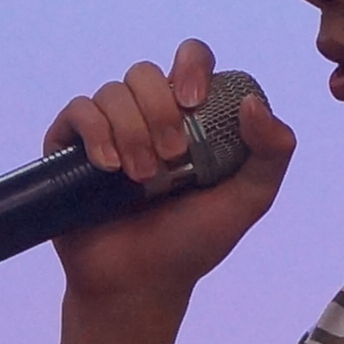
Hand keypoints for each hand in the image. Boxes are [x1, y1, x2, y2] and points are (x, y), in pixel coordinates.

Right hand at [52, 38, 295, 315]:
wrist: (138, 283)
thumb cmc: (192, 243)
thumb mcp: (249, 200)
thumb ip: (272, 153)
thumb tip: (254, 103)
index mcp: (189, 116)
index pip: (190, 59)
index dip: (191, 67)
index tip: (193, 102)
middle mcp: (146, 114)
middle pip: (146, 72)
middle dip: (159, 112)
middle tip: (171, 158)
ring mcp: (107, 128)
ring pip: (112, 92)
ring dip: (130, 131)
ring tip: (140, 179)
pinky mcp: (70, 146)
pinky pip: (78, 111)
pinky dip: (95, 133)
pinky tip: (108, 167)